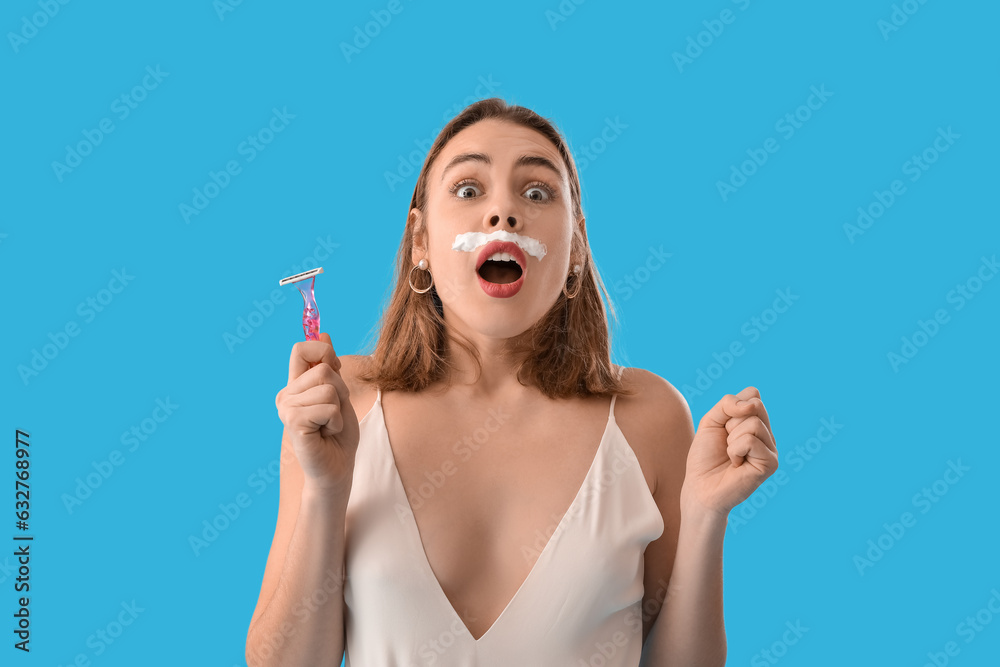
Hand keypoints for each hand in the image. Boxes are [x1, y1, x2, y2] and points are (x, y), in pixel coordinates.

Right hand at [275, 333, 359, 493]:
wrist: (336, 469)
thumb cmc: (338, 435)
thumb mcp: (339, 394)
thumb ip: (329, 366)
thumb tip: (324, 332)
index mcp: (295, 385)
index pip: (301, 349)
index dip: (323, 351)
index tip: (335, 368)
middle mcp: (286, 395)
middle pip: (323, 369)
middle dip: (341, 390)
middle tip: (334, 413)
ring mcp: (286, 408)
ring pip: (328, 387)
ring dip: (339, 408)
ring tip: (330, 425)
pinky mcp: (293, 422)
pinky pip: (328, 407)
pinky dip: (336, 421)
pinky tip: (327, 433)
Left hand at [680, 387, 777, 517]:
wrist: (700, 487)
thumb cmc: (705, 456)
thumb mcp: (711, 420)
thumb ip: (728, 403)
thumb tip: (753, 403)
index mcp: (756, 422)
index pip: (753, 395)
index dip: (731, 407)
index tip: (723, 428)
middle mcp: (767, 434)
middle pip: (755, 406)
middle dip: (731, 422)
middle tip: (726, 443)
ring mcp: (771, 449)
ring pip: (754, 423)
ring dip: (732, 439)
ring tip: (731, 455)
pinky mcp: (771, 463)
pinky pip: (751, 441)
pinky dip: (735, 450)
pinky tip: (736, 464)